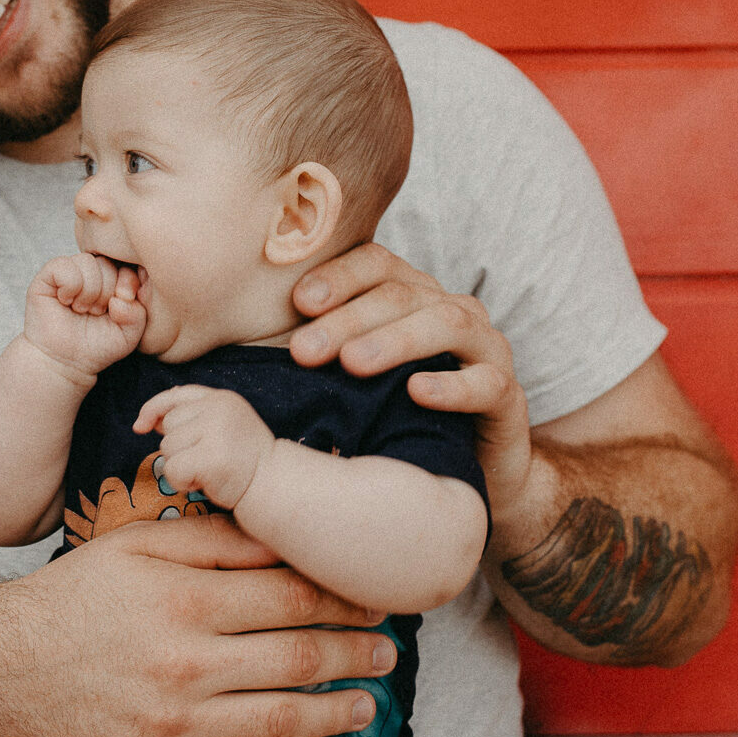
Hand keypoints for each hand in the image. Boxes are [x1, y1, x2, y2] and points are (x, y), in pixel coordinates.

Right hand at [0, 514, 394, 736]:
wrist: (2, 664)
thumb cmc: (76, 593)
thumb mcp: (138, 543)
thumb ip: (214, 537)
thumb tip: (283, 533)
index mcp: (186, 598)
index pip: (291, 596)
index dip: (343, 597)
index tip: (374, 596)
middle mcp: (187, 662)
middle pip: (298, 658)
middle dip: (355, 652)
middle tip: (388, 648)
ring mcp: (176, 720)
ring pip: (281, 721)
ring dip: (338, 711)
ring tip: (370, 700)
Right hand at [22, 253, 147, 381]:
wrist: (65, 361)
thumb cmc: (97, 346)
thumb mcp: (129, 333)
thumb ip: (138, 313)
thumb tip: (122, 295)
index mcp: (114, 278)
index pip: (127, 264)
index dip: (127, 285)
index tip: (117, 310)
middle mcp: (92, 271)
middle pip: (108, 262)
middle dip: (106, 293)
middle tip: (96, 313)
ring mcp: (70, 270)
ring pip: (87, 262)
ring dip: (88, 292)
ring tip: (81, 309)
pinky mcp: (48, 275)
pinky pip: (64, 265)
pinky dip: (69, 287)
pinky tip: (66, 302)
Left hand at [132, 385, 276, 510]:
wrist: (273, 485)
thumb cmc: (244, 460)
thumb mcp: (222, 426)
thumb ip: (193, 416)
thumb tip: (153, 418)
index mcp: (222, 398)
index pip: (176, 396)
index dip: (153, 409)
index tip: (140, 426)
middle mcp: (219, 408)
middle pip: (168, 426)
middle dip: (178, 447)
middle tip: (206, 459)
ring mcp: (216, 431)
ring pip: (167, 448)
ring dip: (181, 466)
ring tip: (208, 470)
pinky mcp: (212, 457)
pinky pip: (172, 469)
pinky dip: (182, 482)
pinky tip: (204, 483)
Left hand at [289, 243, 534, 509]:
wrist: (467, 473)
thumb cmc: (392, 416)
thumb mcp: (350, 377)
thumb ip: (310, 347)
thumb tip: (230, 332)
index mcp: (412, 295)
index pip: (376, 264)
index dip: (337, 276)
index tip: (295, 302)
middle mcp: (451, 310)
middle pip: (402, 294)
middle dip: (350, 318)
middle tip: (304, 350)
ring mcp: (485, 348)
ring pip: (446, 324)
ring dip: (396, 340)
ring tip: (354, 364)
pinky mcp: (507, 394)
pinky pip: (487, 382)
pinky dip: (452, 385)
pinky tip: (417, 392)